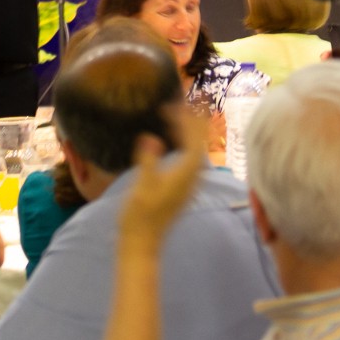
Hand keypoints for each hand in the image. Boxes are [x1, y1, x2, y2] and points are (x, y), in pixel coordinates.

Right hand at [118, 108, 206, 251]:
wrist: (141, 242)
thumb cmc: (139, 215)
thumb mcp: (141, 186)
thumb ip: (148, 161)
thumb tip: (151, 138)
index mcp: (186, 175)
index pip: (194, 139)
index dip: (188, 119)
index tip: (174, 103)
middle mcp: (193, 178)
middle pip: (200, 141)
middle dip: (194, 119)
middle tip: (188, 98)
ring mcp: (189, 183)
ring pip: (196, 149)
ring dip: (190, 129)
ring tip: (180, 112)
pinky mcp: (182, 187)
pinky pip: (189, 157)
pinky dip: (185, 142)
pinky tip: (172, 137)